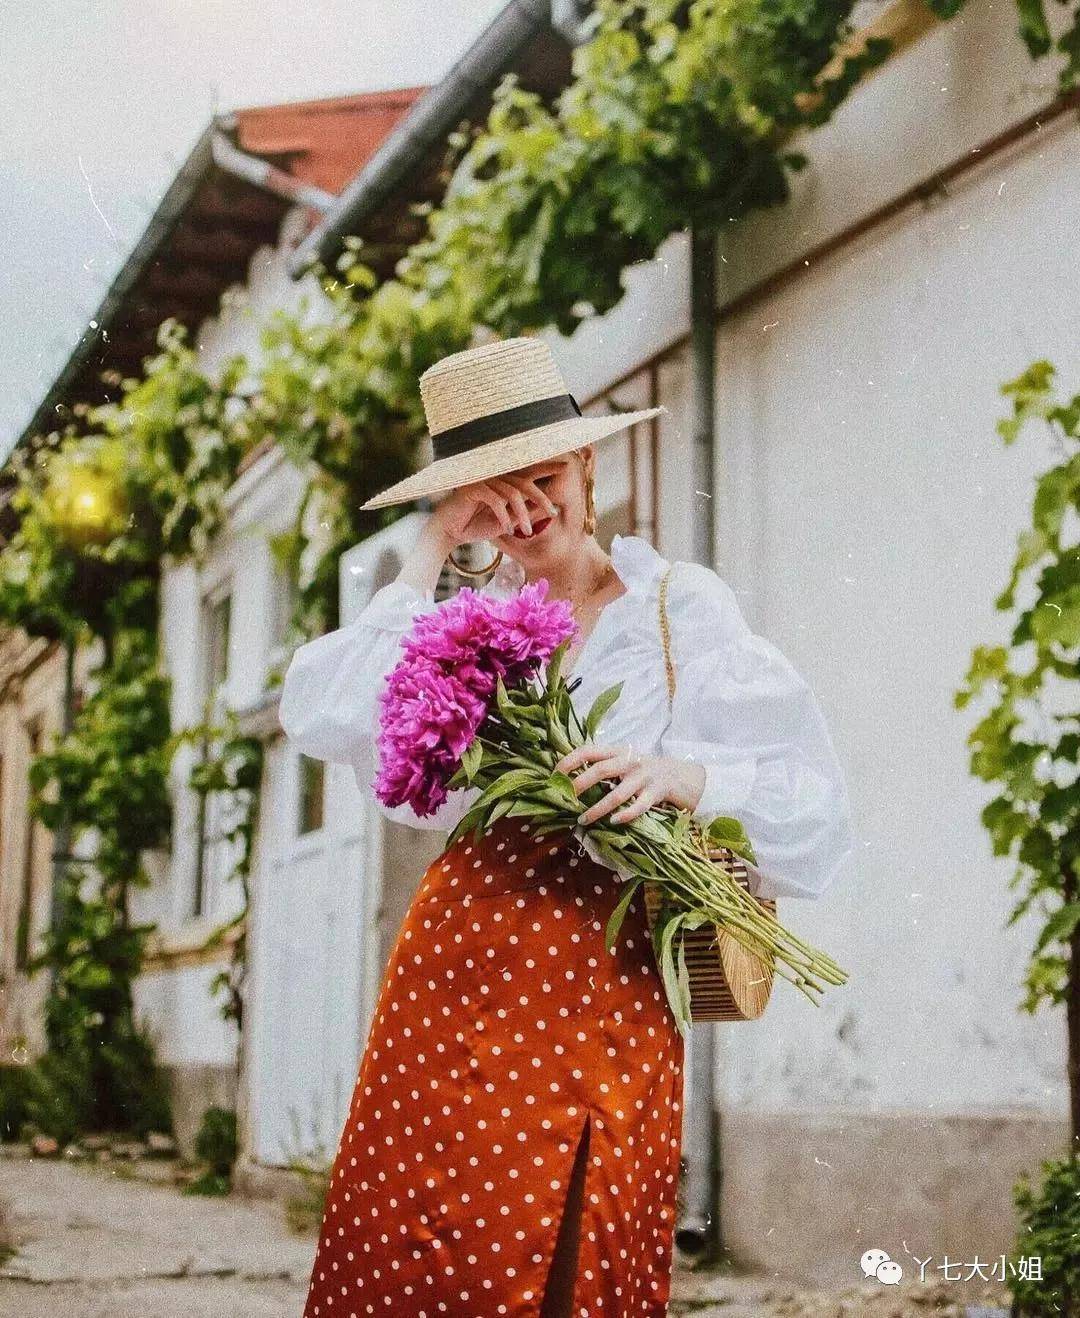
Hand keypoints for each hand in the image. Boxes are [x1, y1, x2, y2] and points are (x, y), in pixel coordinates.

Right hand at [430, 474, 558, 549]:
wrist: (449, 532)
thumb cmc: (476, 525)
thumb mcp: (507, 521)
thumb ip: (524, 512)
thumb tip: (547, 508)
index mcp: (502, 481)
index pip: (526, 471)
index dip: (545, 467)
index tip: (565, 466)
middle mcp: (493, 476)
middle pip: (523, 481)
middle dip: (541, 497)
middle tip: (553, 512)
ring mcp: (482, 480)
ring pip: (512, 492)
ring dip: (522, 514)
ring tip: (527, 532)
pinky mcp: (472, 488)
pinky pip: (495, 500)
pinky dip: (505, 516)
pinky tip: (509, 529)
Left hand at [554, 743, 705, 825]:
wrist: (681, 775)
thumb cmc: (644, 770)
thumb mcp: (624, 760)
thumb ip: (603, 764)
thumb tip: (569, 777)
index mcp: (618, 751)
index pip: (589, 751)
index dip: (570, 761)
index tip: (554, 775)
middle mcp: (630, 761)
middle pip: (600, 770)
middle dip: (580, 784)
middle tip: (565, 799)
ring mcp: (644, 777)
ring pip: (617, 793)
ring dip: (597, 808)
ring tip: (582, 819)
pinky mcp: (656, 793)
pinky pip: (638, 806)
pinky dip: (625, 815)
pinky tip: (613, 821)